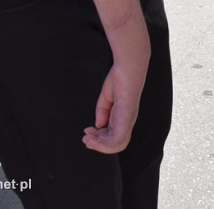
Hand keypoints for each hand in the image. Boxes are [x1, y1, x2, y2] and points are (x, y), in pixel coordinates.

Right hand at [81, 15, 149, 153]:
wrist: (128, 67)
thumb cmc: (119, 79)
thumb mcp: (107, 98)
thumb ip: (103, 112)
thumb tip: (99, 126)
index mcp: (122, 117)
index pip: (113, 136)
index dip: (99, 138)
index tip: (86, 131)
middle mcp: (127, 121)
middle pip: (116, 144)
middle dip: (98, 144)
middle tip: (85, 138)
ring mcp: (128, 120)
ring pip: (118, 145)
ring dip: (99, 146)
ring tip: (87, 139)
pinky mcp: (126, 118)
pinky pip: (118, 139)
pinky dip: (104, 143)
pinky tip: (93, 136)